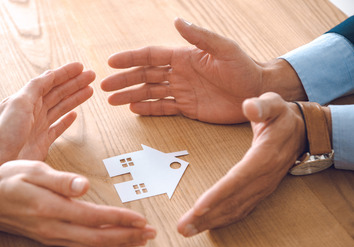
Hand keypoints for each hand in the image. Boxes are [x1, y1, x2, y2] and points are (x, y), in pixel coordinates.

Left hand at [0, 62, 95, 162]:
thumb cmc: (4, 132)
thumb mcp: (19, 103)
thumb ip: (35, 88)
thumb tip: (49, 75)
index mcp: (27, 99)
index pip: (50, 81)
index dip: (65, 73)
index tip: (81, 67)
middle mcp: (34, 110)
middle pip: (59, 92)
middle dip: (75, 83)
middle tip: (91, 76)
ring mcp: (39, 126)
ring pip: (61, 107)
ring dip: (75, 98)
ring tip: (89, 90)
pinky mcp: (42, 142)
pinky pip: (58, 127)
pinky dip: (67, 120)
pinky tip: (75, 115)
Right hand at [0, 160, 155, 246]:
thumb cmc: (9, 181)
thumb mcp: (32, 171)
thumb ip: (60, 180)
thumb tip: (83, 186)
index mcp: (52, 208)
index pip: (95, 217)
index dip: (120, 219)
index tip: (142, 220)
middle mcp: (55, 228)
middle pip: (98, 238)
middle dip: (127, 237)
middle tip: (151, 234)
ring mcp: (54, 236)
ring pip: (92, 246)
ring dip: (118, 244)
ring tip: (140, 240)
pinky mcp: (52, 239)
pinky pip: (82, 246)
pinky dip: (103, 246)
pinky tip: (114, 242)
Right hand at [101, 18, 266, 123]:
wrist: (257, 92)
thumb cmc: (244, 68)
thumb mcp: (224, 49)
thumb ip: (200, 37)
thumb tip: (177, 21)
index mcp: (184, 57)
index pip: (151, 56)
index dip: (130, 59)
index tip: (111, 62)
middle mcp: (179, 73)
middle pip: (145, 76)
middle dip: (124, 80)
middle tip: (105, 87)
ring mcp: (182, 91)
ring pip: (150, 93)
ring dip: (131, 95)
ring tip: (113, 101)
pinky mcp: (188, 108)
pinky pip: (164, 108)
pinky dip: (149, 109)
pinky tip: (134, 109)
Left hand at [177, 93, 305, 235]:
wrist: (302, 132)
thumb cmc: (281, 117)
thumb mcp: (274, 104)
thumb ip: (262, 105)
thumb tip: (249, 107)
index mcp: (264, 157)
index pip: (238, 179)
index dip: (218, 194)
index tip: (198, 207)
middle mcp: (263, 178)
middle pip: (232, 201)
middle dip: (207, 216)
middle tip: (182, 228)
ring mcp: (262, 188)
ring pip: (235, 209)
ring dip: (211, 222)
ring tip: (187, 230)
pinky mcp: (259, 192)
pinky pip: (240, 210)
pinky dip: (223, 220)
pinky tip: (206, 226)